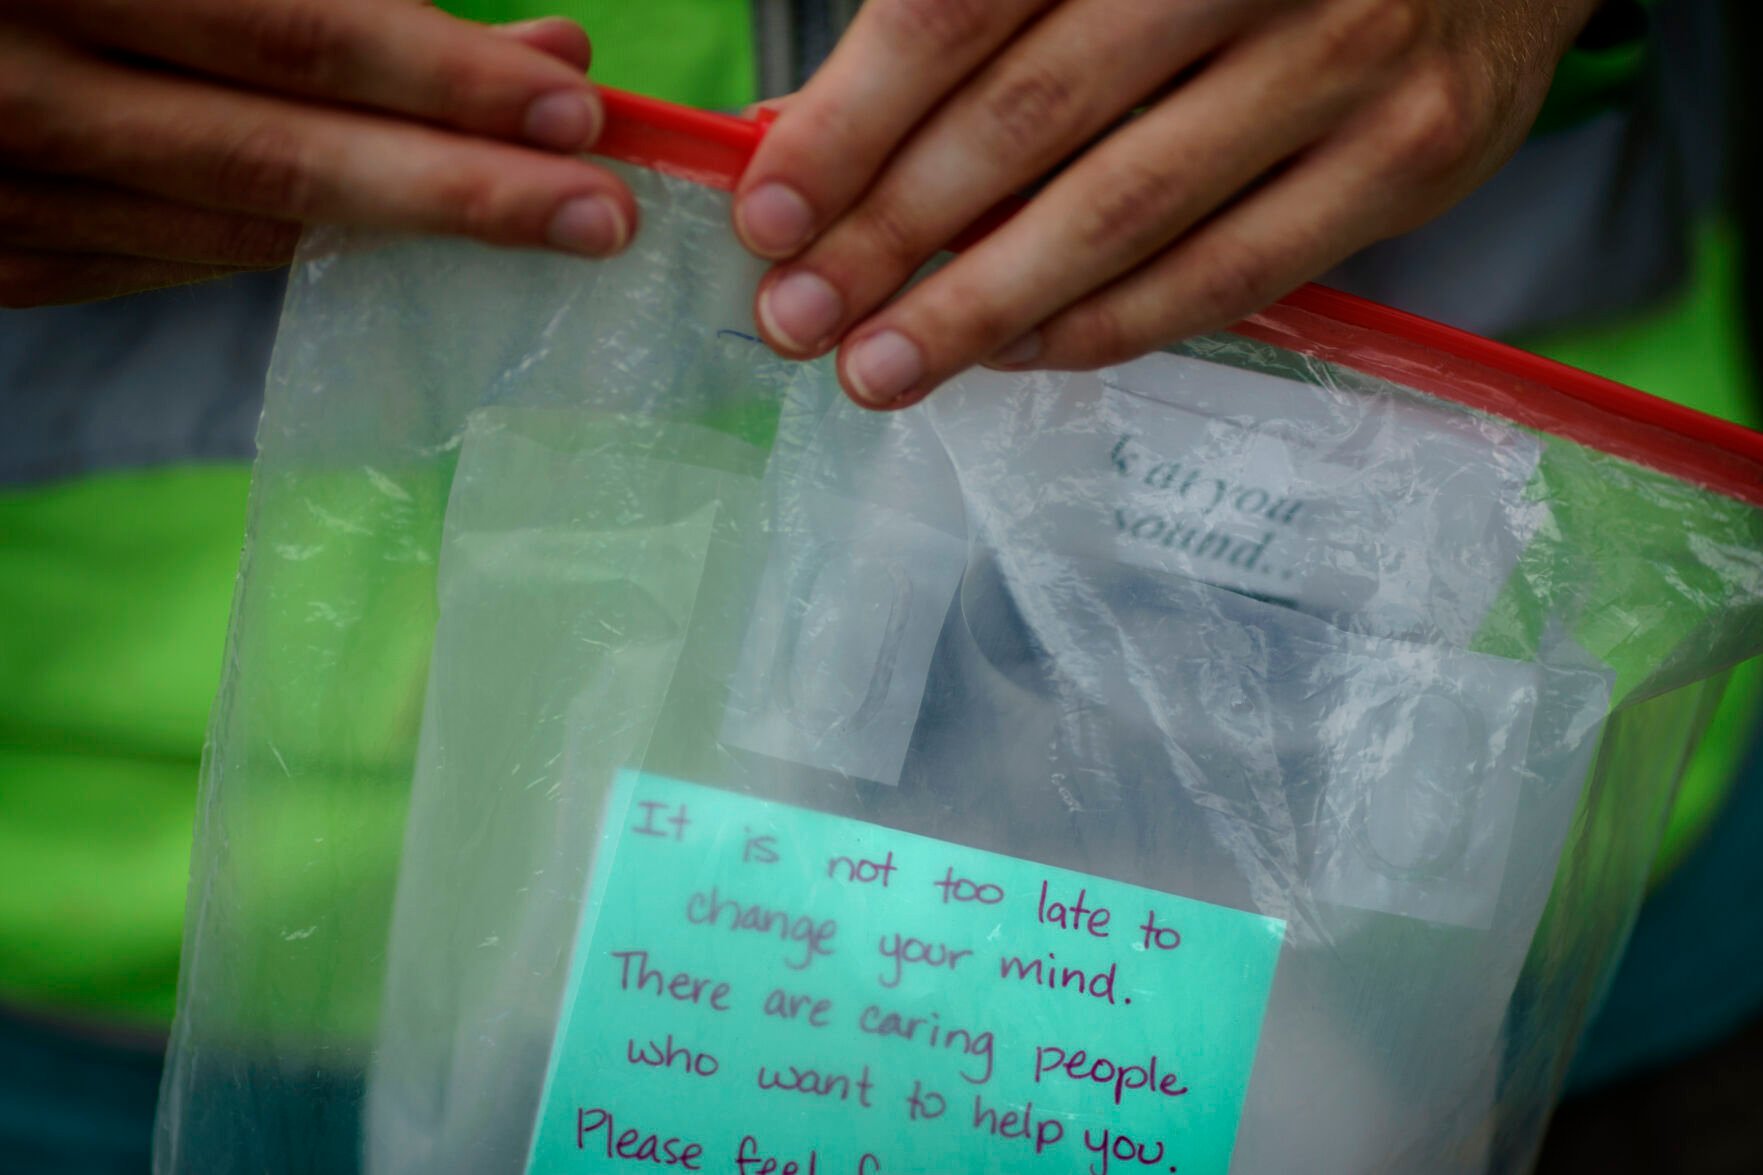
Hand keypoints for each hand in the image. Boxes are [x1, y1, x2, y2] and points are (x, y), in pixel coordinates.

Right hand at [0, 0, 636, 306]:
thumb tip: (541, 53)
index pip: (290, 32)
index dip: (441, 77)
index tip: (574, 110)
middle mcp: (21, 90)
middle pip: (281, 160)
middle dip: (461, 192)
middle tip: (601, 216)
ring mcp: (6, 192)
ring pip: (245, 228)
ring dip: (401, 231)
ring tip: (534, 217)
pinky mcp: (6, 258)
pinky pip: (186, 261)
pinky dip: (302, 246)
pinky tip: (395, 236)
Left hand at [734, 0, 1602, 408]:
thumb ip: (975, 13)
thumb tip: (812, 132)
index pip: (960, 8)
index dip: (851, 121)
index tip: (770, 215)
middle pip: (1030, 119)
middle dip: (891, 235)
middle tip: (797, 318)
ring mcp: (1344, 62)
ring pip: (1122, 214)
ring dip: (979, 309)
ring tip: (881, 367)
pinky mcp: (1405, 160)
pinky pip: (1226, 276)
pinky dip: (1106, 326)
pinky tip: (1014, 354)